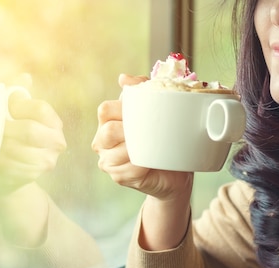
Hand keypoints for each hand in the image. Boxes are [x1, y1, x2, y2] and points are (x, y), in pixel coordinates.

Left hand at [0, 78, 66, 193]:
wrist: (6, 172)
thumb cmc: (10, 135)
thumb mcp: (12, 111)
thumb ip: (17, 92)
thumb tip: (26, 78)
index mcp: (53, 122)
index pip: (40, 109)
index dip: (19, 107)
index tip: (8, 112)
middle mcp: (56, 141)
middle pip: (30, 130)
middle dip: (7, 129)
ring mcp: (48, 159)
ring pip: (19, 149)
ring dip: (1, 146)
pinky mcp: (35, 174)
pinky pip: (14, 165)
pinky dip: (1, 160)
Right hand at [91, 74, 192, 202]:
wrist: (176, 169)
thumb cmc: (163, 138)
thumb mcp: (155, 108)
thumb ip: (141, 88)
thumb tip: (123, 79)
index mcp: (107, 122)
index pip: (105, 110)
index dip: (123, 108)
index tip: (144, 112)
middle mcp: (102, 142)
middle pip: (107, 131)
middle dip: (130, 131)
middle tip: (151, 131)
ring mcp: (108, 161)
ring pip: (117, 153)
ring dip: (138, 149)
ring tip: (154, 147)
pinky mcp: (119, 177)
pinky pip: (128, 170)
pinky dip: (142, 166)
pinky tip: (151, 162)